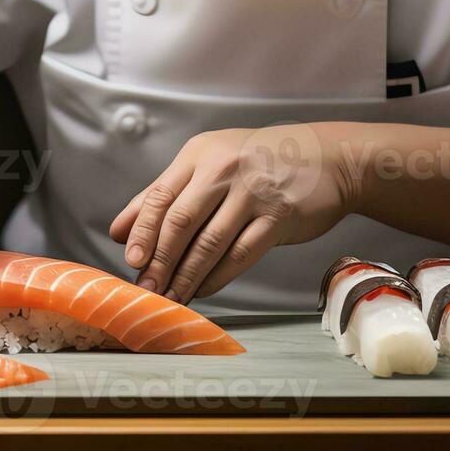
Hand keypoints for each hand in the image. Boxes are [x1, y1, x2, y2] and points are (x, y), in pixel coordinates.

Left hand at [109, 124, 353, 302]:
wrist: (330, 157)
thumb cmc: (261, 162)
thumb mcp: (211, 163)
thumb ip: (165, 193)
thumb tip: (119, 230)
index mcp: (200, 154)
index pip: (160, 195)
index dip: (142, 231)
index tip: (129, 259)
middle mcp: (224, 169)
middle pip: (181, 221)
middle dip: (159, 260)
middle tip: (146, 287)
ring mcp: (253, 192)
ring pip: (210, 242)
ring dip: (186, 275)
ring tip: (171, 296)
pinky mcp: (279, 216)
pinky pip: (241, 253)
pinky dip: (218, 276)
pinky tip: (203, 289)